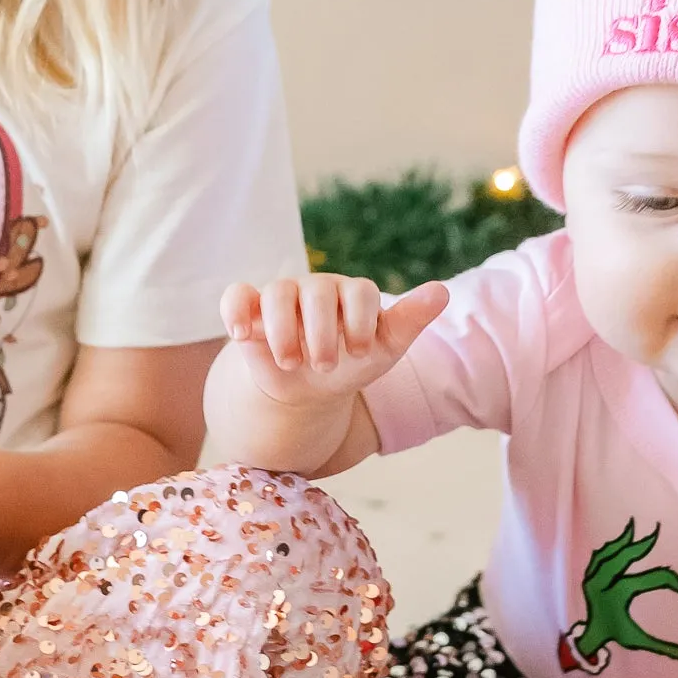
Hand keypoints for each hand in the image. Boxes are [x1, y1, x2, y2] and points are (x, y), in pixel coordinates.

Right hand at [220, 273, 448, 400]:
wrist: (308, 390)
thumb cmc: (350, 365)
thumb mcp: (383, 349)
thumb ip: (410, 320)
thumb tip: (442, 291)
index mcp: (353, 293)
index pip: (360, 291)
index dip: (362, 322)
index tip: (361, 353)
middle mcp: (317, 288)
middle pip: (317, 292)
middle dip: (322, 333)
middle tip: (326, 365)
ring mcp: (281, 295)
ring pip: (277, 293)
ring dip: (283, 331)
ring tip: (292, 363)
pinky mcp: (248, 308)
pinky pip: (236, 295)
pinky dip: (235, 311)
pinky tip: (242, 336)